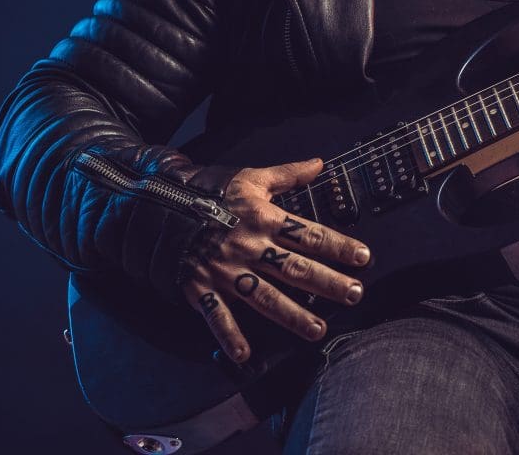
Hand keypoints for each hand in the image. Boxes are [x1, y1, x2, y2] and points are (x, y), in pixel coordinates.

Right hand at [178, 157, 370, 362]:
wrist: (156, 204)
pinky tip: (245, 354)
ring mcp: (225, 270)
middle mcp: (249, 247)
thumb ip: (287, 174)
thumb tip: (318, 164)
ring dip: (292, 315)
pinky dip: (229, 335)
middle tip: (354, 294)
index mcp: (264, 218)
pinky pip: (217, 315)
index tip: (362, 257)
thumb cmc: (208, 191)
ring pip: (265, 296)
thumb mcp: (249, 177)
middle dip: (327, 283)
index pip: (309, 234)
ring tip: (318, 329)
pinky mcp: (200, 287)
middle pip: (295, 268)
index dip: (338, 245)